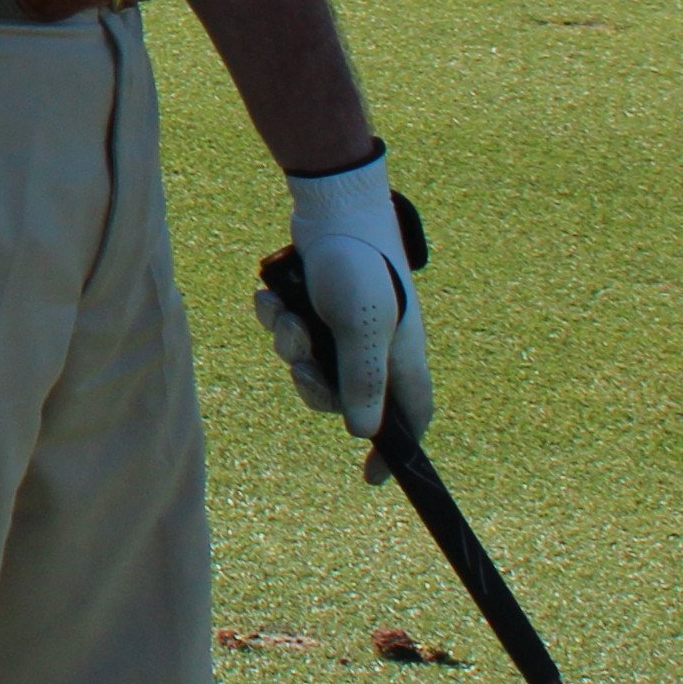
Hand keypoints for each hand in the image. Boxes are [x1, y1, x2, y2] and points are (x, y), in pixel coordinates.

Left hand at [258, 152, 431, 466]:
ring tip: (287, 312)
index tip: (373, 477)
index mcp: (402, 356)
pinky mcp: (315, 306)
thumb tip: (363, 433)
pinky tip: (272, 297)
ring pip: (309, 363)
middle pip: (343, 397)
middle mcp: (376, 346)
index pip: (410, 417)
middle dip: (313, 383)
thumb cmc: (356, 263)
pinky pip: (290, 331)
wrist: (330, 205)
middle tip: (299, 362)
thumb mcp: (361, 324)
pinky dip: (277, 318)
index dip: (397, 449)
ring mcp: (343, 326)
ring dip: (290, 342)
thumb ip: (363, 377)